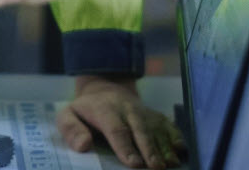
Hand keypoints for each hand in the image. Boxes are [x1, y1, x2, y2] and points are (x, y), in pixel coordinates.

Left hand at [56, 76, 186, 168]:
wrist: (106, 88)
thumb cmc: (86, 110)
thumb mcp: (68, 115)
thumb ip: (71, 129)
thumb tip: (83, 145)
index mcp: (105, 110)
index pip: (116, 129)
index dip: (125, 147)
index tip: (133, 164)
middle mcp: (127, 109)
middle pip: (140, 129)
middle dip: (149, 149)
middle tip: (155, 167)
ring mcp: (143, 112)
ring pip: (156, 129)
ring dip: (164, 147)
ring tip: (170, 164)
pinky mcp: (155, 115)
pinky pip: (167, 125)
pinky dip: (175, 136)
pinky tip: (180, 150)